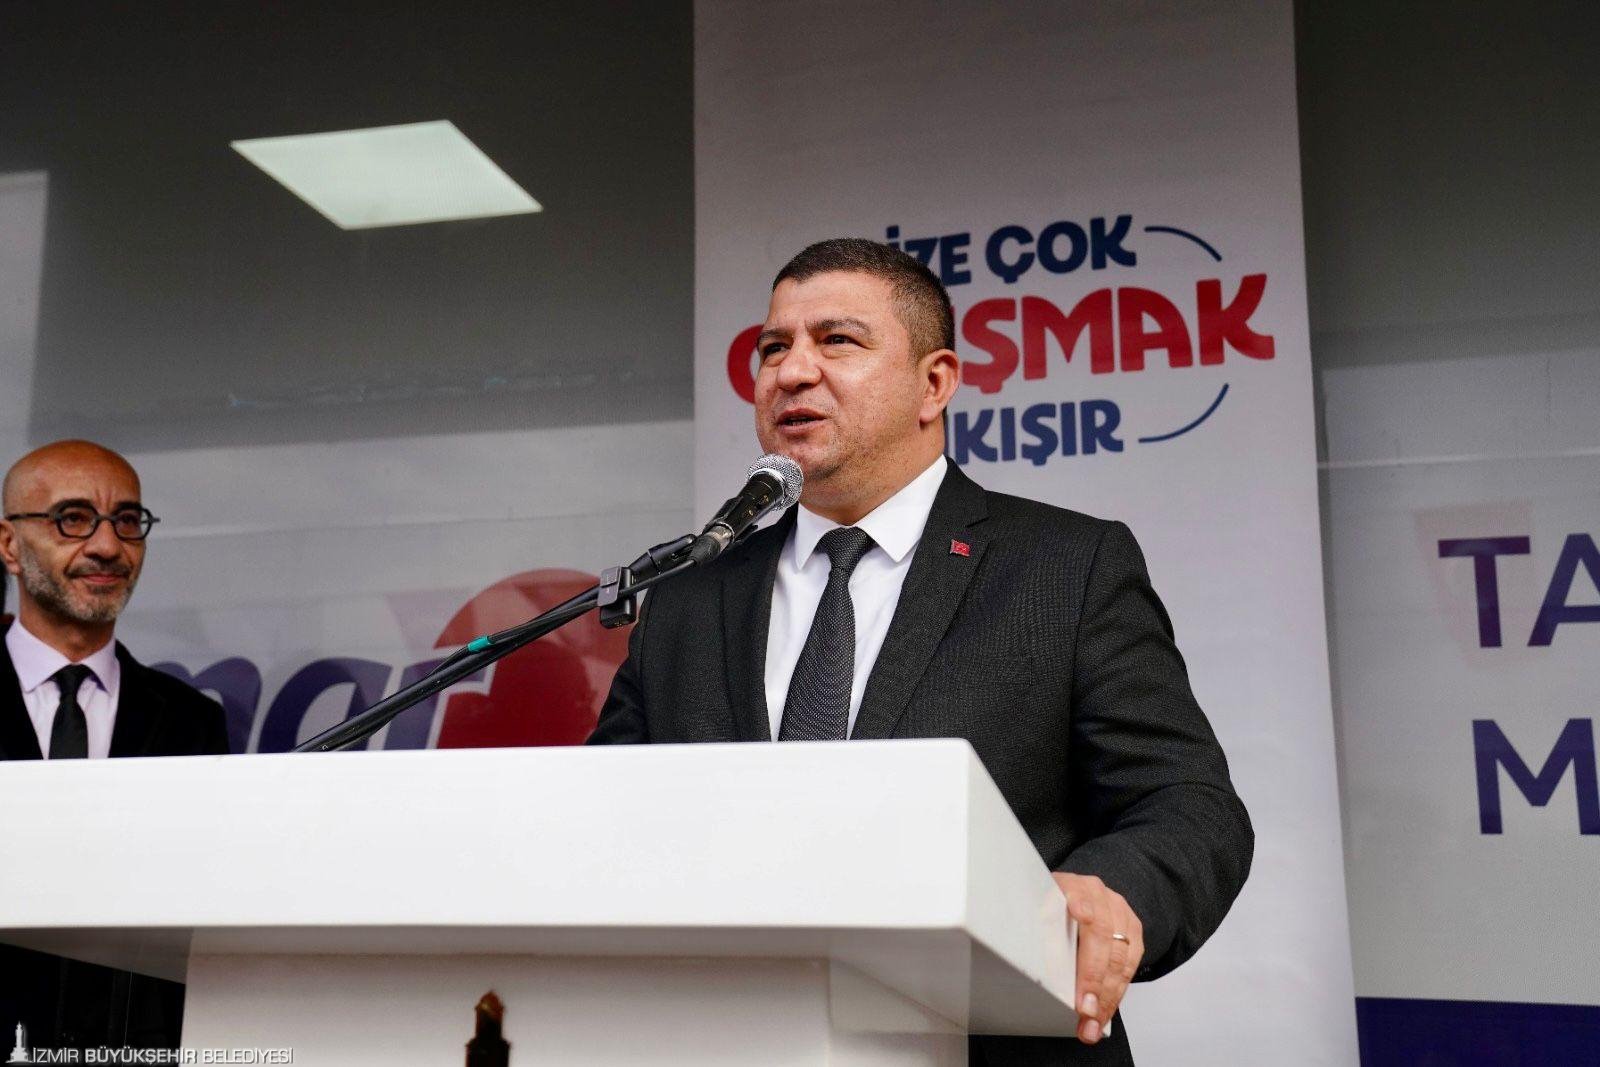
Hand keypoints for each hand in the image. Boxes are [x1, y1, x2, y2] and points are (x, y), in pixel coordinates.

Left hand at [1052, 872, 1142, 1044]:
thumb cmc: (1052, 909)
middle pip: (1100, 934)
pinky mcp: (1133, 928)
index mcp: (1068, 884)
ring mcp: (1118, 910)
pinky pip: (1130, 965)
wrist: (1080, 893)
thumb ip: (1035, 926)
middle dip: (1093, 978)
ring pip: (1119, 955)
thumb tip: (1022, 961)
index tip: (1079, 924)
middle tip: (1084, 1010)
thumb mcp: (1036, 909)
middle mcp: (1096, 893)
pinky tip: (1105, 1012)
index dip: (1080, 914)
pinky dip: (1116, 993)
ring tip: (1093, 1022)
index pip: (1076, 898)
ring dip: (1107, 996)